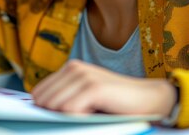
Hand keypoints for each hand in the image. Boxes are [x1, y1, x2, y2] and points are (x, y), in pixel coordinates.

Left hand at [31, 60, 176, 115]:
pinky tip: (92, 118)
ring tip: (87, 117)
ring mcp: (84, 76)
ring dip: (66, 118)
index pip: (38, 92)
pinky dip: (75, 120)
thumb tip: (39, 111)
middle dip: (53, 114)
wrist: (149, 100)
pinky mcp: (94, 87)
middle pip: (42, 100)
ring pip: (53, 105)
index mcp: (70, 69)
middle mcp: (74, 68)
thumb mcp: (86, 100)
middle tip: (78, 119)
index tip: (56, 119)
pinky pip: (68, 110)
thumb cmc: (116, 105)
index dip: (44, 109)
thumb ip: (64, 100)